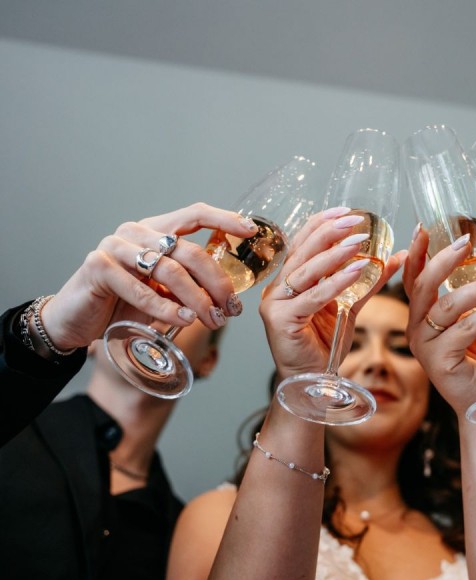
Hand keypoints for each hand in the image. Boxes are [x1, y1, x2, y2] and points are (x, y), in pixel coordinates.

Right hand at [40, 202, 257, 351]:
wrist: (76, 320)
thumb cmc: (123, 303)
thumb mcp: (161, 290)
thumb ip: (187, 283)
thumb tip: (229, 296)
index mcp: (155, 229)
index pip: (195, 214)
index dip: (224, 219)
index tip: (251, 231)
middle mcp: (136, 232)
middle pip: (189, 251)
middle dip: (217, 282)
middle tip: (231, 309)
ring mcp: (115, 246)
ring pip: (169, 270)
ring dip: (197, 299)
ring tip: (213, 320)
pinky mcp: (99, 267)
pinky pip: (141, 289)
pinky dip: (165, 307)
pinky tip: (183, 320)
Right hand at [259, 208, 404, 380]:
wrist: (313, 382)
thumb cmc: (325, 346)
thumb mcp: (350, 306)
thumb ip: (368, 282)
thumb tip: (396, 257)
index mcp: (289, 281)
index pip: (303, 244)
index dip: (322, 224)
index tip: (346, 211)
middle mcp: (277, 289)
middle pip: (302, 252)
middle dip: (329, 232)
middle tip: (354, 220)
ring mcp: (275, 304)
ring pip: (306, 272)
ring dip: (334, 254)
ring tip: (358, 241)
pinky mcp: (280, 320)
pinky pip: (312, 297)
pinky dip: (335, 282)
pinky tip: (356, 270)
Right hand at [403, 227, 475, 416]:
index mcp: (422, 317)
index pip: (415, 279)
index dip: (418, 253)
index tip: (425, 227)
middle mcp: (417, 330)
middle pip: (424, 287)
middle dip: (443, 260)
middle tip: (466, 242)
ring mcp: (426, 347)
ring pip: (447, 307)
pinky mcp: (441, 362)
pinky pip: (465, 329)